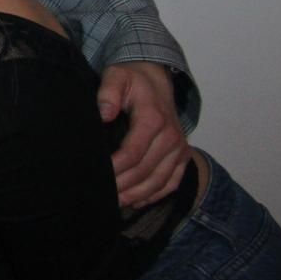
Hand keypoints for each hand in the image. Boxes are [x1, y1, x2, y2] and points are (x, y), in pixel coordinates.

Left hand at [99, 61, 188, 207]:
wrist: (156, 77)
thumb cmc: (132, 79)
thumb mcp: (116, 76)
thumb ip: (108, 92)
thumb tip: (104, 113)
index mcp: (153, 119)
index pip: (133, 153)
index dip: (115, 168)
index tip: (97, 176)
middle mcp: (171, 136)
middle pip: (146, 171)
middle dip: (124, 186)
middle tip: (102, 195)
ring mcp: (179, 147)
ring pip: (160, 180)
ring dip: (139, 195)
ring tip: (117, 203)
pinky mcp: (183, 154)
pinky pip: (173, 181)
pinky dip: (156, 195)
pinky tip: (138, 201)